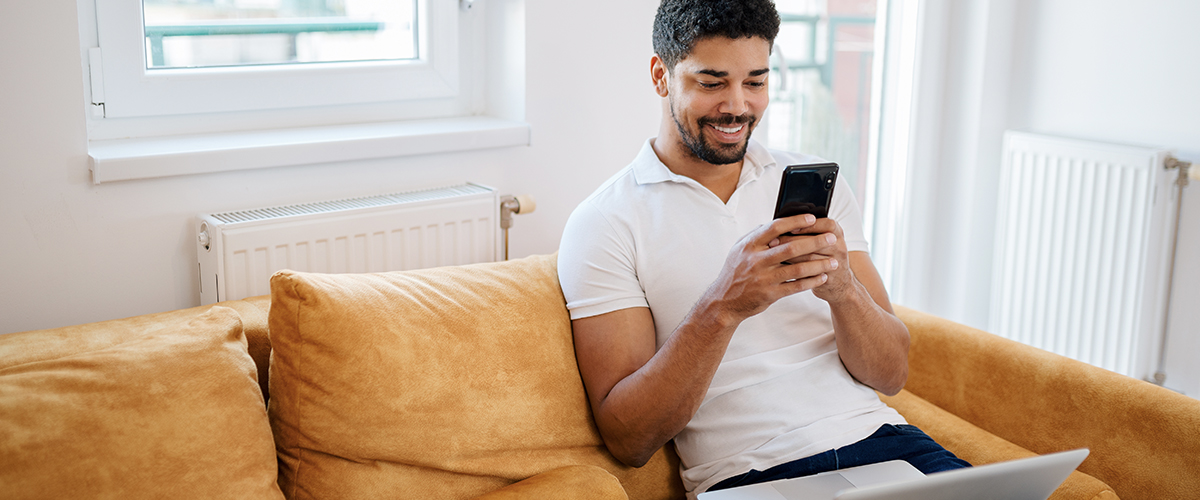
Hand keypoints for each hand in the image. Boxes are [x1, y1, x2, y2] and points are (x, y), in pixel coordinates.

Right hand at [700, 214, 839, 323]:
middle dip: (815, 242)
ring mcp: (763, 278)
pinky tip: (822, 277)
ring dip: (818, 265)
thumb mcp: (739, 250)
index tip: (813, 219)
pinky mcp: (769, 294)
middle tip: (832, 238)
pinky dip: (811, 282)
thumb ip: (756, 236)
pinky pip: (795, 287)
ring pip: (797, 269)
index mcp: (750, 245)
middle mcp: (756, 260)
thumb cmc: (735, 272)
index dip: (795, 222)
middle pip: (791, 248)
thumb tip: (776, 221)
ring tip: (834, 261)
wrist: (724, 301)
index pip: (776, 227)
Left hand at [768, 217, 854, 302]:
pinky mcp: (829, 277)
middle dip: (791, 241)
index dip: (809, 226)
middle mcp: (839, 245)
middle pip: (816, 241)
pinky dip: (794, 269)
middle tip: (772, 242)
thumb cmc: (822, 253)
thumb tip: (781, 222)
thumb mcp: (820, 238)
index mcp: (836, 232)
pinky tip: (781, 267)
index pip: (827, 224)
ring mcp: (836, 262)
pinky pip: (809, 273)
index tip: (790, 228)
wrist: (836, 280)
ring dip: (789, 255)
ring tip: (773, 254)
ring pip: (810, 257)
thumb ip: (807, 230)